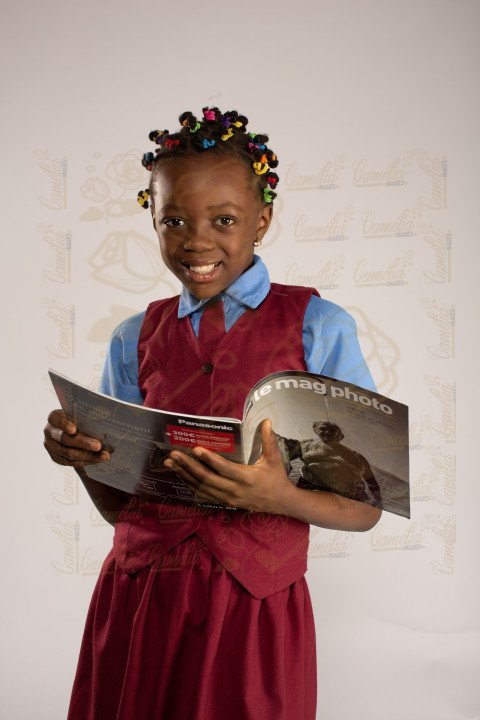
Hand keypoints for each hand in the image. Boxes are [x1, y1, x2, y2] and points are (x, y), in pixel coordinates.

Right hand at [43, 409, 110, 466]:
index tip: (73, 429)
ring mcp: (50, 446)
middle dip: (83, 443)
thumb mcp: (78, 415)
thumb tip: (103, 424)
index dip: (64, 425)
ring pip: (68, 453)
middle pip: (65, 439)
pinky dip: (86, 461)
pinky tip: (98, 459)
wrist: (68, 430)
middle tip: (98, 446)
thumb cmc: (77, 419)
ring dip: (88, 456)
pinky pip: (71, 462)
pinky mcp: (55, 457)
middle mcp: (49, 432)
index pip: (57, 420)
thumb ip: (85, 419)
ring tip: (104, 455)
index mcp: (53, 418)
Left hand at [164, 419, 294, 513]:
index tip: (196, 449)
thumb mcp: (275, 459)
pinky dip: (191, 485)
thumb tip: (267, 421)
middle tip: (174, 455)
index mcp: (247, 478)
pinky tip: (181, 475)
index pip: (225, 469)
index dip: (210, 459)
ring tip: (171, 463)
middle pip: (207, 479)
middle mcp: (235, 490)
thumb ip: (269, 440)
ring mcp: (228, 498)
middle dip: (189, 466)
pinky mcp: (224, 503)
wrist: (280, 502)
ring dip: (185, 475)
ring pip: (202, 488)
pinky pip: (204, 495)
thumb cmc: (276, 478)